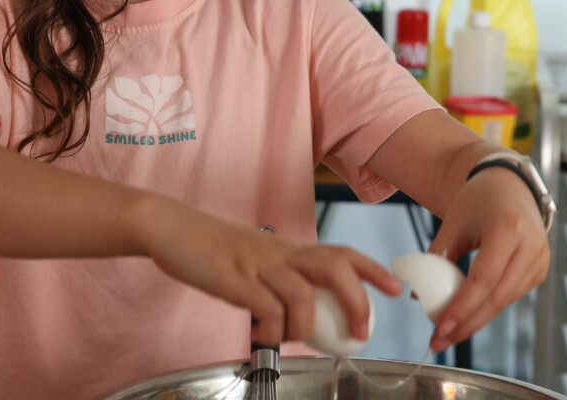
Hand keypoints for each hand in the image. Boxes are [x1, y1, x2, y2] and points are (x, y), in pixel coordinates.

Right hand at [141, 199, 402, 347]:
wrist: (171, 228)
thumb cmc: (213, 249)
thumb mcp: (256, 261)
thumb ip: (280, 282)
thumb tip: (303, 312)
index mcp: (288, 250)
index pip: (340, 253)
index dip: (372, 269)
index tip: (395, 288)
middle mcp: (279, 253)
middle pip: (333, 268)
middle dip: (356, 301)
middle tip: (359, 332)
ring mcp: (255, 264)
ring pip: (301, 293)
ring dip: (305, 325)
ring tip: (292, 338)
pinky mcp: (230, 278)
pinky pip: (264, 308)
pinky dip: (270, 330)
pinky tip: (258, 335)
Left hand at [425, 166, 549, 351]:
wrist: (508, 186)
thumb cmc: (478, 201)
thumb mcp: (452, 223)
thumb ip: (436, 257)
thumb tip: (416, 296)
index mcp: (507, 228)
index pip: (484, 279)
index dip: (463, 307)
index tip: (441, 327)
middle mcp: (530, 245)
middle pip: (497, 297)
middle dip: (467, 324)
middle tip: (440, 341)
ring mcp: (540, 259)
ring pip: (505, 301)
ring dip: (476, 320)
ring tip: (448, 334)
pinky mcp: (540, 270)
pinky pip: (511, 296)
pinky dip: (489, 307)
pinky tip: (468, 316)